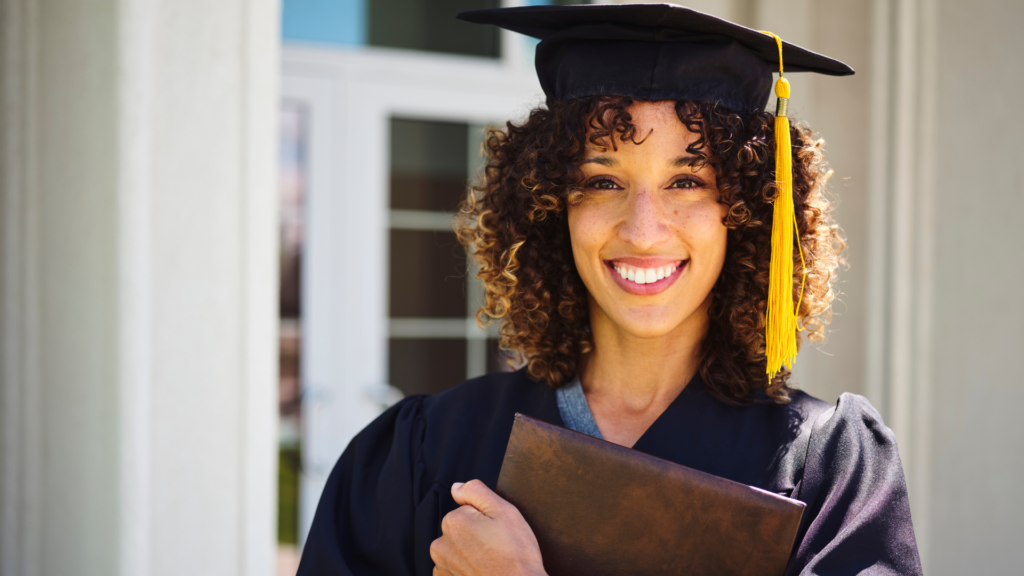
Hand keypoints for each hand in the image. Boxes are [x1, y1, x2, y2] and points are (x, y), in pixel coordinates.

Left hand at [430, 479, 546, 575]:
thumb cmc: (516, 556)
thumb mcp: (505, 512)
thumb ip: (476, 491)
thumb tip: (456, 487)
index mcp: (453, 522)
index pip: (466, 511)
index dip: (484, 520)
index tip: (497, 533)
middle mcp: (441, 544)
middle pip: (458, 531)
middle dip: (474, 536)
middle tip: (496, 548)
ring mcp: (442, 567)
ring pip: (455, 551)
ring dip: (468, 554)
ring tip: (490, 562)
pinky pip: (452, 570)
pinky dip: (464, 570)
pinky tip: (481, 572)